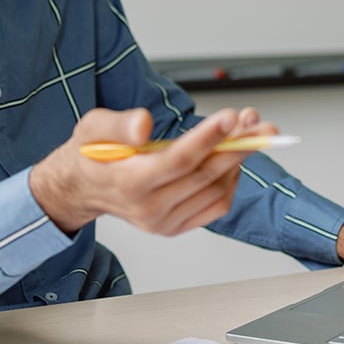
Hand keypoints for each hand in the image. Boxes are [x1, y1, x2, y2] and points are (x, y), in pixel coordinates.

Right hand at [30, 106, 275, 235]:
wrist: (80, 188)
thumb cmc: (89, 153)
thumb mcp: (92, 126)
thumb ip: (119, 125)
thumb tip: (144, 124)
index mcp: (129, 183)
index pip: (179, 160)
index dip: (208, 138)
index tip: (231, 117)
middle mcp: (149, 208)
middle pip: (205, 175)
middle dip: (239, 146)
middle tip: (262, 126)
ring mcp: (164, 221)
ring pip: (216, 190)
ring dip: (238, 161)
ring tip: (249, 132)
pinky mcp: (175, 226)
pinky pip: (214, 206)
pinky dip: (230, 182)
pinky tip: (233, 158)